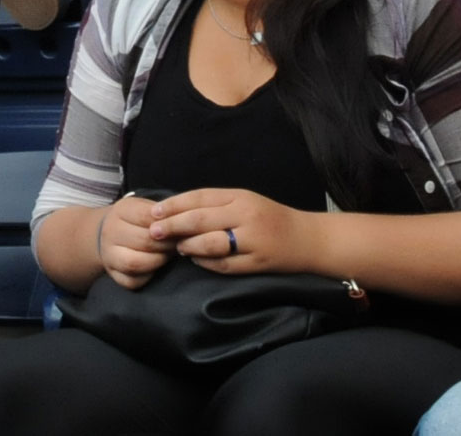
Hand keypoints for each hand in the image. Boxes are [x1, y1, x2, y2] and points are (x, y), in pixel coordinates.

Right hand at [95, 194, 173, 289]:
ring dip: (158, 261)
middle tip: (180, 244)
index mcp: (120, 211)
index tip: (180, 227)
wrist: (112, 232)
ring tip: (168, 255)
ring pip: (134, 263)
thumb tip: (183, 224)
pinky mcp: (113, 274)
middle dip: (167, 244)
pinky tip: (156, 268)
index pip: (146, 216)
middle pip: (143, 241)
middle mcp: (110, 232)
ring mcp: (109, 255)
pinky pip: (132, 281)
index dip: (167, 223)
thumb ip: (163, 213)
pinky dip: (148, 277)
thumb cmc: (137, 219)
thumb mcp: (147, 207)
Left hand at [145, 187, 317, 274]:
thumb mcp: (245, 200)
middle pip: (201, 220)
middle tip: (153, 232)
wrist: (307, 239)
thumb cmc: (269, 218)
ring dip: (188, 246)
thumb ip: (216, 204)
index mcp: (240, 197)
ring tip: (176, 247)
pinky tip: (195, 260)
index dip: (174, 205)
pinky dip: (206, 263)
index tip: (153, 212)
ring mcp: (252, 240)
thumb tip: (177, 210)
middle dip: (173, 226)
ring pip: (211, 243)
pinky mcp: (257, 263)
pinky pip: (224, 264)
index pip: (200, 197)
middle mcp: (246, 215)